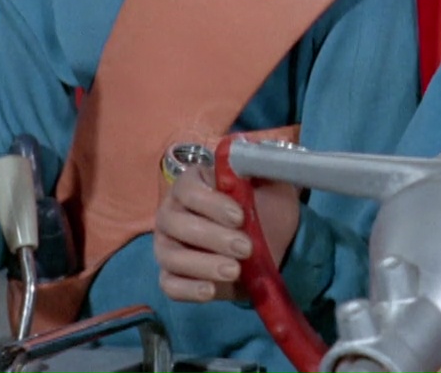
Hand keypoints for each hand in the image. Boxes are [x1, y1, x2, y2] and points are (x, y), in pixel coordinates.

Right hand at [153, 169, 299, 302]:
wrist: (274, 243)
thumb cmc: (264, 207)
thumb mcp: (269, 182)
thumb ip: (259, 165)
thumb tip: (248, 150)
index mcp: (191, 184)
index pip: (187, 189)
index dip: (211, 203)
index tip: (239, 216)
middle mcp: (171, 213)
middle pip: (177, 224)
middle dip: (213, 237)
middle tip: (245, 248)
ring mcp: (167, 246)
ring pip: (172, 256)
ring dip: (203, 264)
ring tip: (234, 270)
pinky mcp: (172, 276)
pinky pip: (169, 285)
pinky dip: (189, 289)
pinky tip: (211, 290)